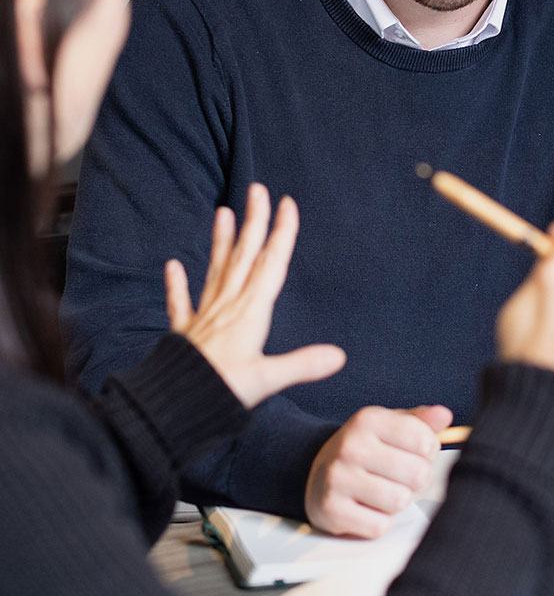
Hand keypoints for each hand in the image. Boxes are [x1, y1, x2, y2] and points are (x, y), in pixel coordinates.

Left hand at [166, 184, 344, 408]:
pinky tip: (172, 266)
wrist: (172, 406)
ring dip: (221, 241)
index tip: (286, 204)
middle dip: (253, 222)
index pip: (271, 264)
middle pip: (244, 256)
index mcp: (250, 313)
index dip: (281, 233)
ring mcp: (204, 318)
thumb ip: (302, 364)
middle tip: (256, 189)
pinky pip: (181, 303)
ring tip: (221, 213)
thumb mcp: (267, 379)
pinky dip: (177, 284)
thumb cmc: (221, 391)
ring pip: (216, 271)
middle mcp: (228, 307)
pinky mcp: (185, 334)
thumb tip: (339, 356)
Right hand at [305, 404, 452, 536]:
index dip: (429, 452)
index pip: (425, 441)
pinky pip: (379, 525)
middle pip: (417, 473)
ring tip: (384, 490)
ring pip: (399, 501)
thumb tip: (444, 416)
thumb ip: (420, 421)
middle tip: (401, 476)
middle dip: (417, 479)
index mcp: (368, 420)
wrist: (319, 472)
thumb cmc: (366, 449)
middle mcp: (350, 446)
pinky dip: (379, 521)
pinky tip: (367, 507)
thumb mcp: (390, 426)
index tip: (416, 452)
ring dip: (398, 501)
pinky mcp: (331, 510)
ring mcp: (337, 479)